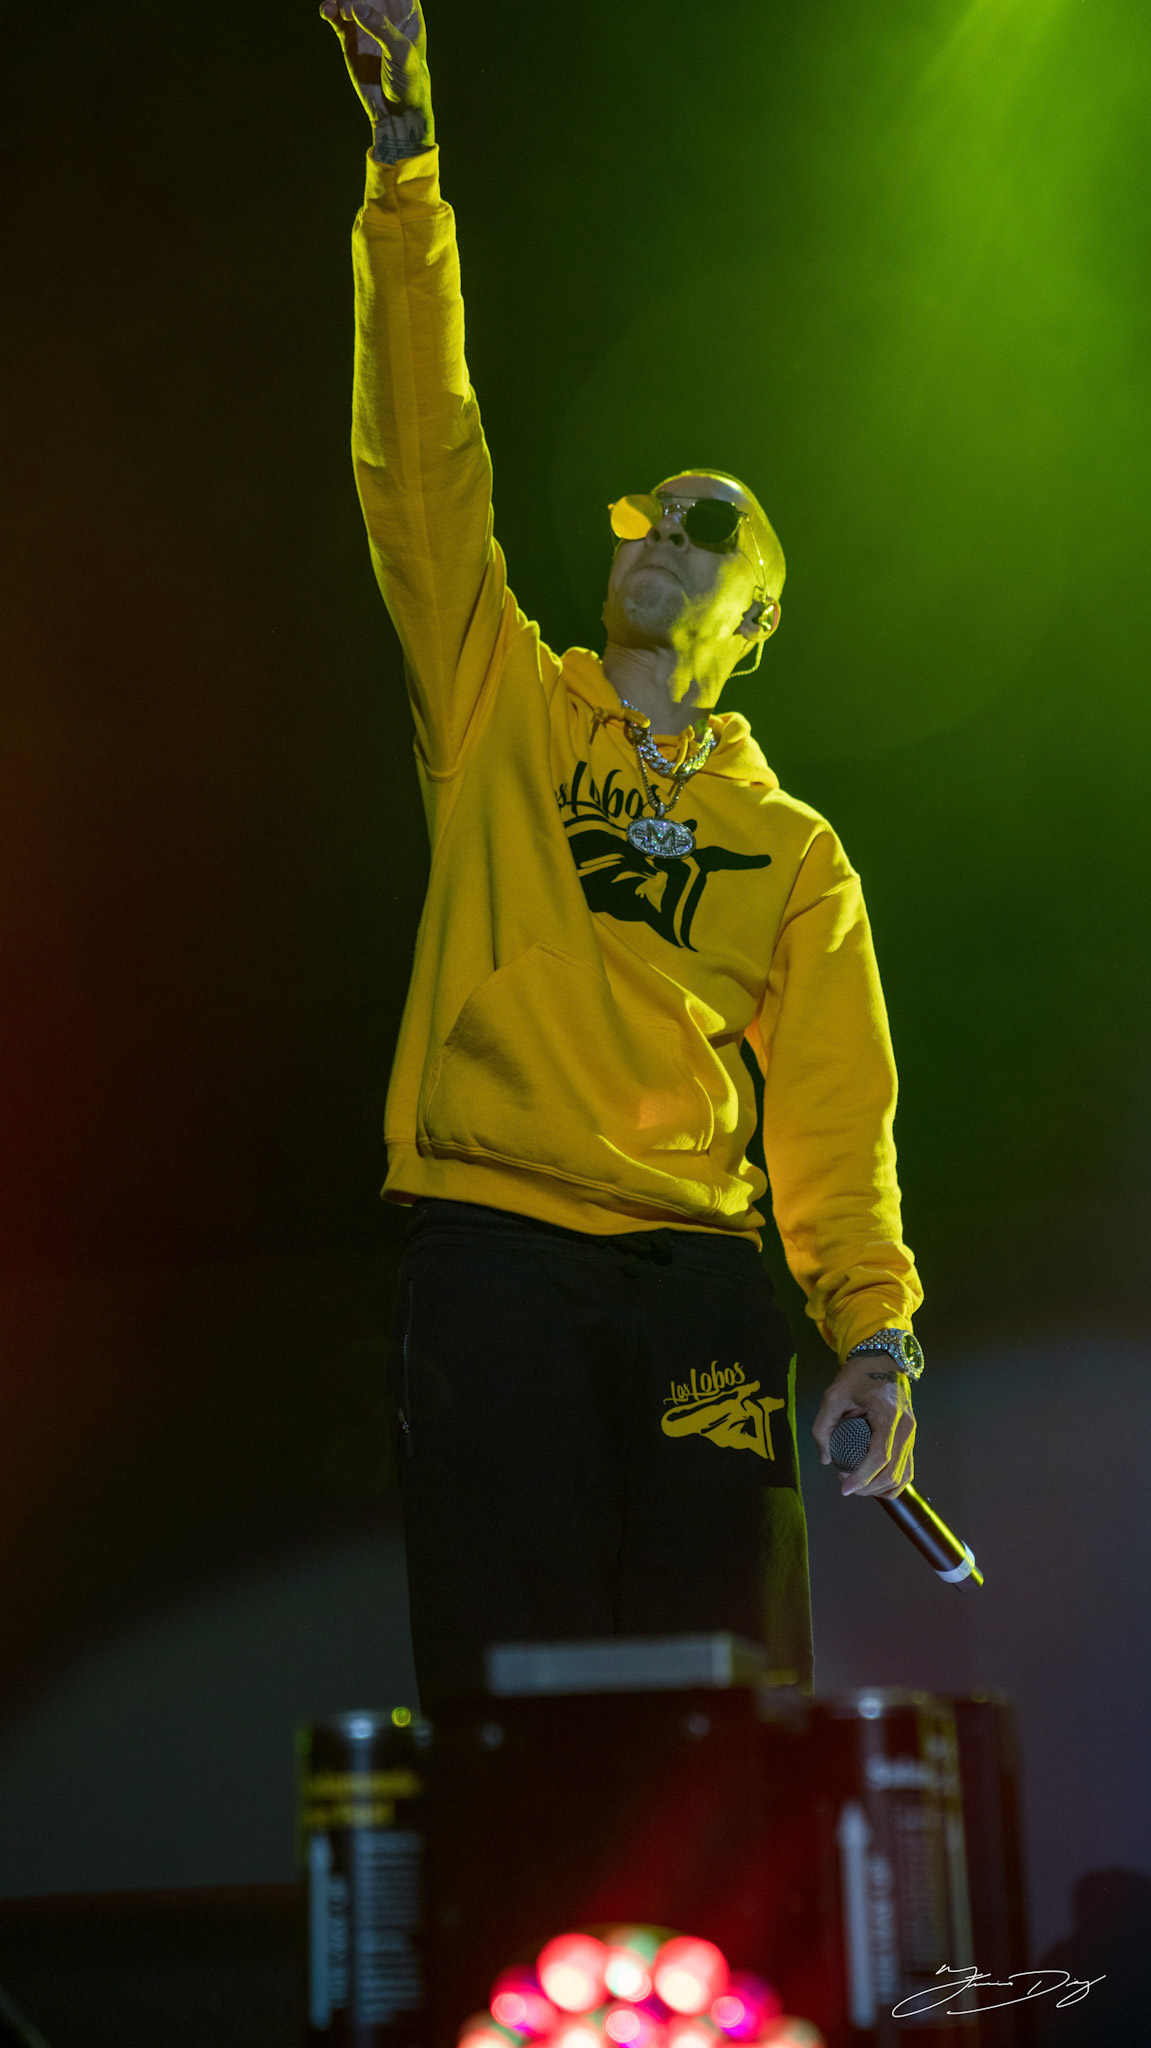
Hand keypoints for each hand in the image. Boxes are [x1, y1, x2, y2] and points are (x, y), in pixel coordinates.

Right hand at [321, 0, 434, 161]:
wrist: (396, 112)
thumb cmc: (409, 82)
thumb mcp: (401, 54)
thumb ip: (381, 28)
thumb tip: (356, 7)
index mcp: (407, 10)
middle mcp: (386, 12)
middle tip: (349, 5)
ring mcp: (367, 23)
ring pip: (350, 0)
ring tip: (338, 10)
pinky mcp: (350, 37)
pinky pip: (337, 17)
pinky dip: (330, 11)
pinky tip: (327, 11)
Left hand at [811, 1355, 915, 1497]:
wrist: (882, 1361)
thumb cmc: (858, 1376)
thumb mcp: (833, 1396)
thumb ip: (823, 1427)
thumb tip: (826, 1459)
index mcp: (888, 1415)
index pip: (880, 1457)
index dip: (862, 1477)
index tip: (844, 1488)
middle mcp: (906, 1427)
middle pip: (892, 1472)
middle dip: (867, 1487)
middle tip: (845, 1483)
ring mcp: (912, 1434)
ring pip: (902, 1475)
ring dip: (879, 1489)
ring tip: (857, 1483)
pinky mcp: (911, 1438)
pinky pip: (907, 1469)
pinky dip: (892, 1483)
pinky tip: (873, 1484)